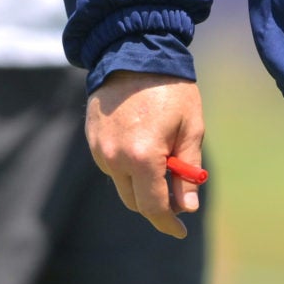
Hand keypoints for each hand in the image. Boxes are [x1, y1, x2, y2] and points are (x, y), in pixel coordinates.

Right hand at [86, 72, 205, 239]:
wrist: (133, 52)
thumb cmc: (170, 89)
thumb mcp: (192, 128)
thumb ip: (187, 171)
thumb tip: (186, 207)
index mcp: (142, 157)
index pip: (153, 206)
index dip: (167, 223)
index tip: (180, 231)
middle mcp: (114, 158)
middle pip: (134, 201)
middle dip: (156, 203)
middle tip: (178, 192)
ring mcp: (99, 150)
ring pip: (121, 184)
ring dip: (141, 183)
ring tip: (162, 157)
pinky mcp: (91, 140)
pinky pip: (110, 166)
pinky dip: (127, 167)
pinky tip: (144, 144)